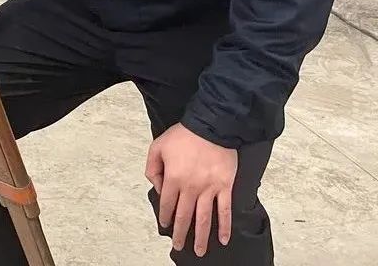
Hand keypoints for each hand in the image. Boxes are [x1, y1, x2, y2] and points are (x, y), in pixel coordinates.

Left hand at [145, 123, 236, 256]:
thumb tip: (159, 188)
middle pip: (184, 216)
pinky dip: (224, 226)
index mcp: (173, 178)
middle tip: (179, 246)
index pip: (167, 204)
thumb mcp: (157, 146)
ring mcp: (209, 189)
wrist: (211, 125)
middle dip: (181, 233)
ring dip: (201, 237)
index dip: (165, 216)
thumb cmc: (184, 134)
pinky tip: (223, 239)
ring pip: (204, 218)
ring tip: (199, 251)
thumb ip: (152, 168)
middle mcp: (191, 187)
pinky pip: (225, 210)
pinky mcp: (225, 186)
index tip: (165, 225)